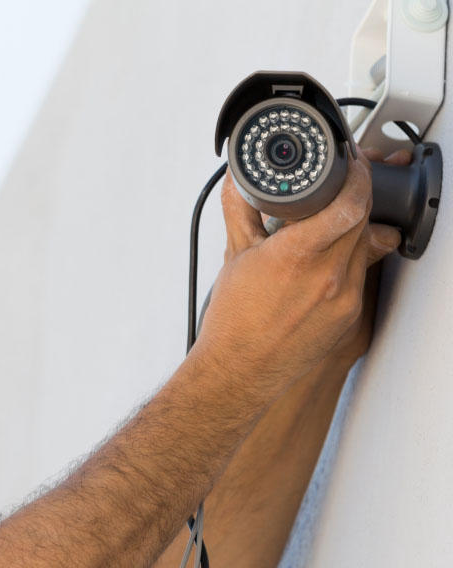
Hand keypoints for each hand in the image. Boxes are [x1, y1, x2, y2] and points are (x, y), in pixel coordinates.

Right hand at [192, 144, 402, 403]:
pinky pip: (359, 274)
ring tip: (323, 231)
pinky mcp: (349, 316)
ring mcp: (343, 299)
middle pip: (362, 218)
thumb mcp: (235, 257)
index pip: (350, 201)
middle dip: (352, 198)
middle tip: (334, 191)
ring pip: (364, 244)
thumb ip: (239, 210)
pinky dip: (347, 260)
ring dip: (351, 229)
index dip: (357, 175)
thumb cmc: (233, 323)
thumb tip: (237, 180)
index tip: (349, 165)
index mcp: (296, 256)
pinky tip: (322, 265)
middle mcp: (327, 277)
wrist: (239, 371)